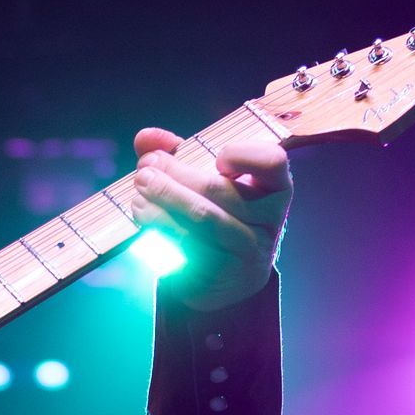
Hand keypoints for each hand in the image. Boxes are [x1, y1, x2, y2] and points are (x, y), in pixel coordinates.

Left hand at [131, 123, 290, 313]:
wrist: (230, 275)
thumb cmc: (220, 213)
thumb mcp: (210, 180)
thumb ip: (177, 154)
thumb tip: (146, 138)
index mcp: (275, 188)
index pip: (272, 162)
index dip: (242, 155)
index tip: (217, 158)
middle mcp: (269, 220)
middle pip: (220, 190)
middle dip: (175, 174)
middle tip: (146, 167)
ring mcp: (247, 251)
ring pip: (202, 219)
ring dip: (164, 199)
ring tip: (140, 188)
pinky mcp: (222, 273)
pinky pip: (187, 246)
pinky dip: (159, 226)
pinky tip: (142, 213)